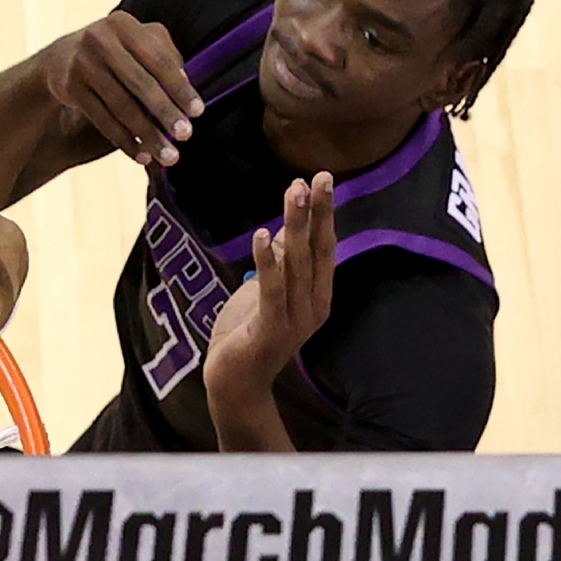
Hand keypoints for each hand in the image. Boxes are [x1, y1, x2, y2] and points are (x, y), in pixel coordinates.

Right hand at [47, 11, 202, 166]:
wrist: (62, 58)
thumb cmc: (116, 51)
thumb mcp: (137, 42)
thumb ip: (164, 57)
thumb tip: (185, 86)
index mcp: (124, 25)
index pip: (159, 59)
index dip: (180, 87)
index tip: (198, 112)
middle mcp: (101, 40)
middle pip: (140, 84)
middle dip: (166, 112)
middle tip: (186, 135)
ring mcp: (83, 64)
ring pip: (121, 106)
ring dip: (148, 135)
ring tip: (168, 155)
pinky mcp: (71, 88)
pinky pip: (103, 120)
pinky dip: (125, 141)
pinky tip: (142, 155)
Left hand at [204, 173, 336, 403]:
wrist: (235, 383)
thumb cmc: (248, 334)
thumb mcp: (263, 291)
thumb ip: (277, 265)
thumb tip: (282, 230)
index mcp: (317, 295)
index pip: (325, 248)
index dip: (325, 214)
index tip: (323, 179)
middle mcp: (313, 306)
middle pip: (317, 250)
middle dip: (318, 211)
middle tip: (319, 176)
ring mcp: (295, 319)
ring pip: (296, 264)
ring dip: (294, 225)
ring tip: (293, 192)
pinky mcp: (271, 329)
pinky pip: (270, 289)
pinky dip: (266, 261)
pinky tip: (261, 234)